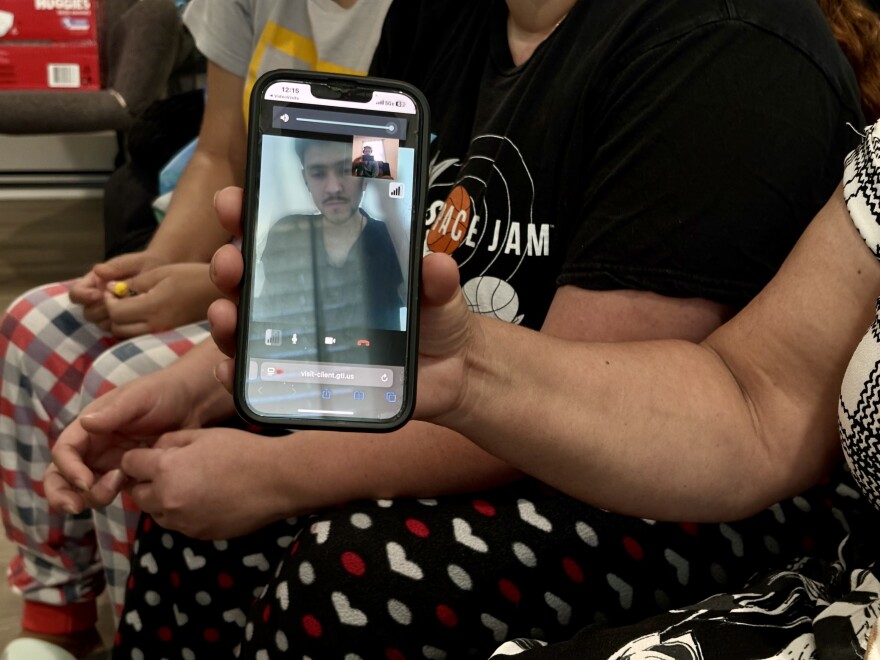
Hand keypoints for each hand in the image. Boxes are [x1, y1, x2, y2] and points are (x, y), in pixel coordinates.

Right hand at [46, 369, 211, 513]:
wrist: (194, 404)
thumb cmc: (163, 393)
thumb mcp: (139, 398)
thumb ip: (113, 413)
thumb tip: (85, 423)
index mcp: (90, 428)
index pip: (65, 451)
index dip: (68, 469)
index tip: (85, 482)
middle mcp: (94, 447)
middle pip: (62, 476)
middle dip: (62, 494)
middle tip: (76, 507)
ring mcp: (110, 463)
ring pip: (86, 489)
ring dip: (94, 495)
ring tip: (122, 482)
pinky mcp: (129, 475)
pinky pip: (112, 492)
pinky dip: (115, 497)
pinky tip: (137, 486)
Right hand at [69, 252, 168, 329]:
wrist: (162, 273)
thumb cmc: (144, 265)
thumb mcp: (132, 262)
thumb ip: (115, 266)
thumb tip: (97, 270)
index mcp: (94, 284)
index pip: (76, 294)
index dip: (83, 296)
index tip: (99, 294)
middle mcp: (98, 301)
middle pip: (88, 314)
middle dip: (100, 310)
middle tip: (116, 304)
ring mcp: (110, 313)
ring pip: (101, 325)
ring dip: (112, 320)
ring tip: (129, 310)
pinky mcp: (124, 322)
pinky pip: (118, 331)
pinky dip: (125, 326)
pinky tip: (136, 319)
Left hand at [103, 262, 218, 337]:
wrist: (219, 292)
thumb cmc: (191, 277)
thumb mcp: (161, 272)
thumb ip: (134, 282)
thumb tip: (111, 289)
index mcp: (153, 307)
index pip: (115, 312)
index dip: (107, 300)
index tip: (112, 289)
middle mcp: (156, 325)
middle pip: (117, 327)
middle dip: (112, 312)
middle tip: (118, 297)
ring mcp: (162, 333)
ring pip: (127, 335)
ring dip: (122, 321)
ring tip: (130, 305)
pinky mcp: (168, 336)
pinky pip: (140, 336)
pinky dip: (133, 327)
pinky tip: (142, 313)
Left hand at [121, 428, 295, 538]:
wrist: (274, 481)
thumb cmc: (240, 451)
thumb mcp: (202, 435)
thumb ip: (170, 441)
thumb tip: (154, 450)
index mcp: (165, 470)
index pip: (129, 465)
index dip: (138, 458)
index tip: (149, 456)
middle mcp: (167, 500)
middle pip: (137, 494)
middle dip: (146, 482)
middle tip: (168, 472)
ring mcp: (182, 522)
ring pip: (156, 512)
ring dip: (162, 500)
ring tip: (188, 487)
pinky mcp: (198, 535)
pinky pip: (178, 524)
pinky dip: (183, 513)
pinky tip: (204, 500)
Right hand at [205, 187, 478, 420]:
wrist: (447, 372)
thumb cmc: (434, 320)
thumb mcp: (439, 294)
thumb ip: (437, 280)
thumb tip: (435, 264)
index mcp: (329, 262)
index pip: (280, 231)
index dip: (250, 212)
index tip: (235, 201)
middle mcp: (303, 295)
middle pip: (250, 276)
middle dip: (229, 262)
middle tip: (231, 260)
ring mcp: (297, 337)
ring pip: (244, 324)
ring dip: (226, 316)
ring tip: (227, 312)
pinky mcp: (300, 376)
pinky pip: (258, 374)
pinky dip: (237, 372)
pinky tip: (231, 369)